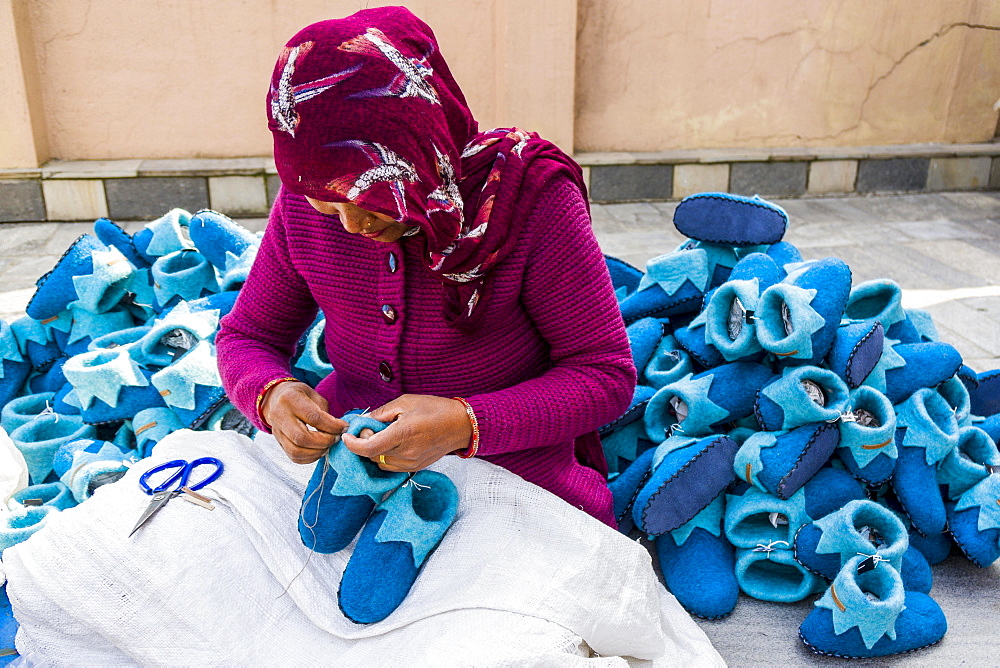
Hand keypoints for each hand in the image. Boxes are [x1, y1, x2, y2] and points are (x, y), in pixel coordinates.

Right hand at [260, 380, 348, 464]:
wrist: (276, 398)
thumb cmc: (300, 396)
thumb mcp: (314, 395)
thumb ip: (324, 412)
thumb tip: (338, 430)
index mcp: (290, 399)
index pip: (313, 418)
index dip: (332, 426)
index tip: (344, 427)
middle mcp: (280, 416)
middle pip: (302, 438)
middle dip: (324, 441)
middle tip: (336, 438)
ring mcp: (276, 431)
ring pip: (296, 451)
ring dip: (317, 452)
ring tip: (328, 445)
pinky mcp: (278, 442)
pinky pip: (293, 457)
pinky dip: (310, 457)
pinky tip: (319, 450)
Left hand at [341, 394, 472, 471]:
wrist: (461, 425)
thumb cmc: (434, 409)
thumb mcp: (405, 402)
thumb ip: (381, 413)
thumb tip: (363, 421)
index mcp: (403, 434)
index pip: (369, 447)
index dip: (353, 444)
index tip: (346, 437)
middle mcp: (406, 452)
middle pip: (372, 455)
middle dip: (364, 444)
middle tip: (367, 429)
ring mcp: (411, 463)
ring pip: (380, 463)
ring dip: (374, 452)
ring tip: (381, 436)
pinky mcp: (416, 468)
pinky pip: (391, 467)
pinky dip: (385, 457)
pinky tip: (390, 444)